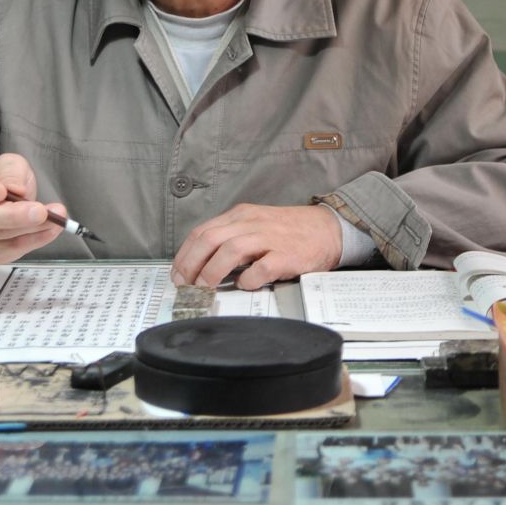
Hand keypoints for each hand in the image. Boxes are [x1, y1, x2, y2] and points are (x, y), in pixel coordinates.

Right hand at [0, 153, 69, 264]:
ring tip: (56, 217)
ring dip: (31, 229)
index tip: (1, 191)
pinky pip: (10, 250)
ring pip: (0, 238)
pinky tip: (52, 229)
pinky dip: (34, 240)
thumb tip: (17, 190)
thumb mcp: (6, 164)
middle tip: (39, 211)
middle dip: (13, 217)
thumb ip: (10, 172)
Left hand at [171, 203, 343, 289]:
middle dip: (191, 265)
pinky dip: (247, 279)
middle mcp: (252, 223)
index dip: (184, 255)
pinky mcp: (286, 256)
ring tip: (205, 288)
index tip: (177, 274)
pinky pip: (261, 268)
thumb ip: (231, 237)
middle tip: (186, 285)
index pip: (202, 232)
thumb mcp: (255, 225)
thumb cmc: (289, 231)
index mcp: (241, 216)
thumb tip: (201, 264)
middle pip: (210, 240)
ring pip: (230, 251)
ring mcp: (269, 238)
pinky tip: (244, 285)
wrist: (328, 229)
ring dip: (211, 272)